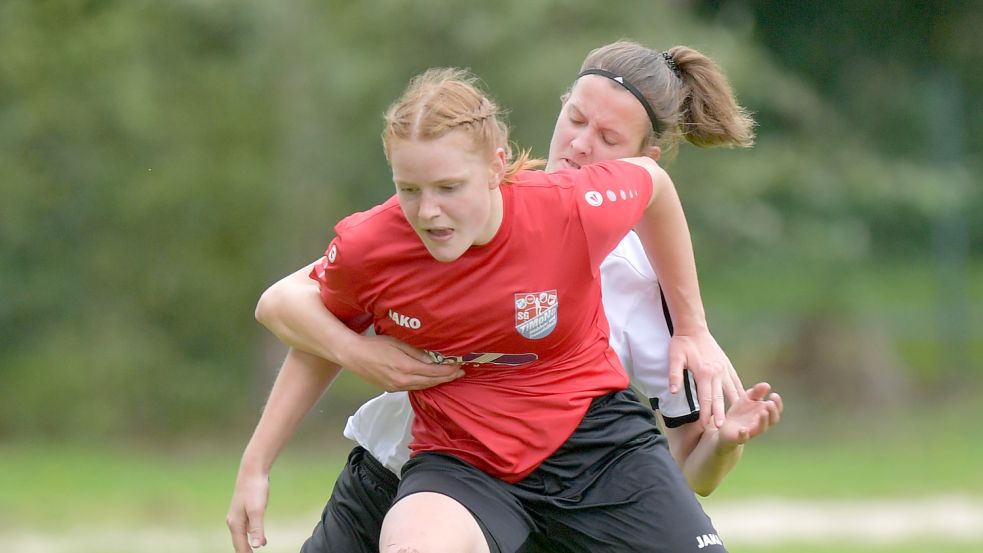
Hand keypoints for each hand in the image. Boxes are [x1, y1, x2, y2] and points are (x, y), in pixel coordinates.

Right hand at [227, 470, 269, 552]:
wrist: (252, 471)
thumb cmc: (254, 489)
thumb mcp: (258, 510)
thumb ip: (256, 528)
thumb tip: (256, 546)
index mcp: (235, 523)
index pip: (240, 546)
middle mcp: (234, 521)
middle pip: (239, 543)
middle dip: (245, 552)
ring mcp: (238, 516)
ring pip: (242, 536)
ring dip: (248, 546)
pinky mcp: (244, 510)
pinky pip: (246, 529)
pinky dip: (251, 536)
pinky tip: (260, 540)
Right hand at [340, 333, 463, 390]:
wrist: (354, 356)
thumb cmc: (376, 345)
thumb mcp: (398, 343)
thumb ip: (417, 353)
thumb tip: (433, 360)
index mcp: (406, 368)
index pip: (434, 372)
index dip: (449, 370)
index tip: (460, 366)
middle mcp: (403, 381)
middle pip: (431, 382)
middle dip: (447, 378)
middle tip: (460, 373)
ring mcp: (397, 387)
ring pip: (423, 387)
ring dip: (437, 382)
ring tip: (449, 376)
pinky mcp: (392, 389)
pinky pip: (413, 388)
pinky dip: (425, 384)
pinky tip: (430, 379)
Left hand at [667, 330, 743, 427]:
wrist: (693, 328)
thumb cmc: (681, 344)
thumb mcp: (674, 357)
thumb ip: (674, 375)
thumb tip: (673, 392)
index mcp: (703, 373)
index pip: (705, 398)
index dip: (705, 413)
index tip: (706, 427)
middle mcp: (716, 372)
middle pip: (719, 398)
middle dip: (721, 415)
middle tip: (723, 431)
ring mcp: (724, 369)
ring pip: (732, 391)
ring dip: (735, 407)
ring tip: (739, 420)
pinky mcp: (727, 365)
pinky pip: (736, 382)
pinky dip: (741, 393)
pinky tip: (745, 402)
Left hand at [716, 382, 782, 446]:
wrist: (725, 427)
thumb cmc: (740, 412)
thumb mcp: (746, 399)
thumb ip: (756, 392)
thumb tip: (767, 385)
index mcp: (764, 413)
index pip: (776, 410)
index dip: (777, 403)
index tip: (773, 394)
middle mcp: (760, 424)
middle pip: (772, 420)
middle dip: (773, 412)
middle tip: (770, 403)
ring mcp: (751, 431)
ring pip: (761, 429)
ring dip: (763, 421)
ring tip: (763, 412)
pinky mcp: (739, 437)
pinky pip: (744, 438)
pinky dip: (744, 434)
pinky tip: (743, 429)